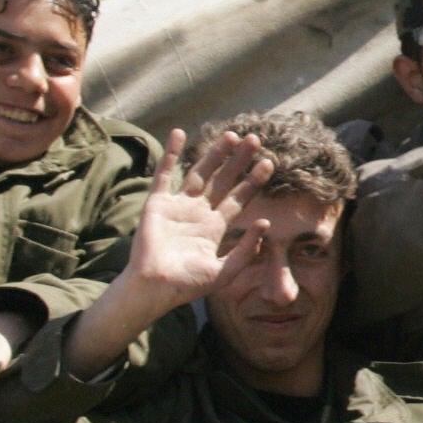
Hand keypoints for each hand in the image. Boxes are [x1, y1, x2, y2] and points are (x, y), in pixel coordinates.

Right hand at [57, 129, 278, 382]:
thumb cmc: (187, 285)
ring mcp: (178, 206)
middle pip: (223, 180)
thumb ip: (246, 249)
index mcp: (215, 227)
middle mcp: (198, 213)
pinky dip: (170, 154)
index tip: (268, 163)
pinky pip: (164, 173)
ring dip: (214, 154)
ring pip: (200, 173)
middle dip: (239, 161)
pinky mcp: (157, 203)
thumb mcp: (225, 271)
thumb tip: (266, 222)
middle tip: (254, 139)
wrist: (154, 288)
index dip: (253, 181)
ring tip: (231, 134)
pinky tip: (179, 133)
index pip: (238, 198)